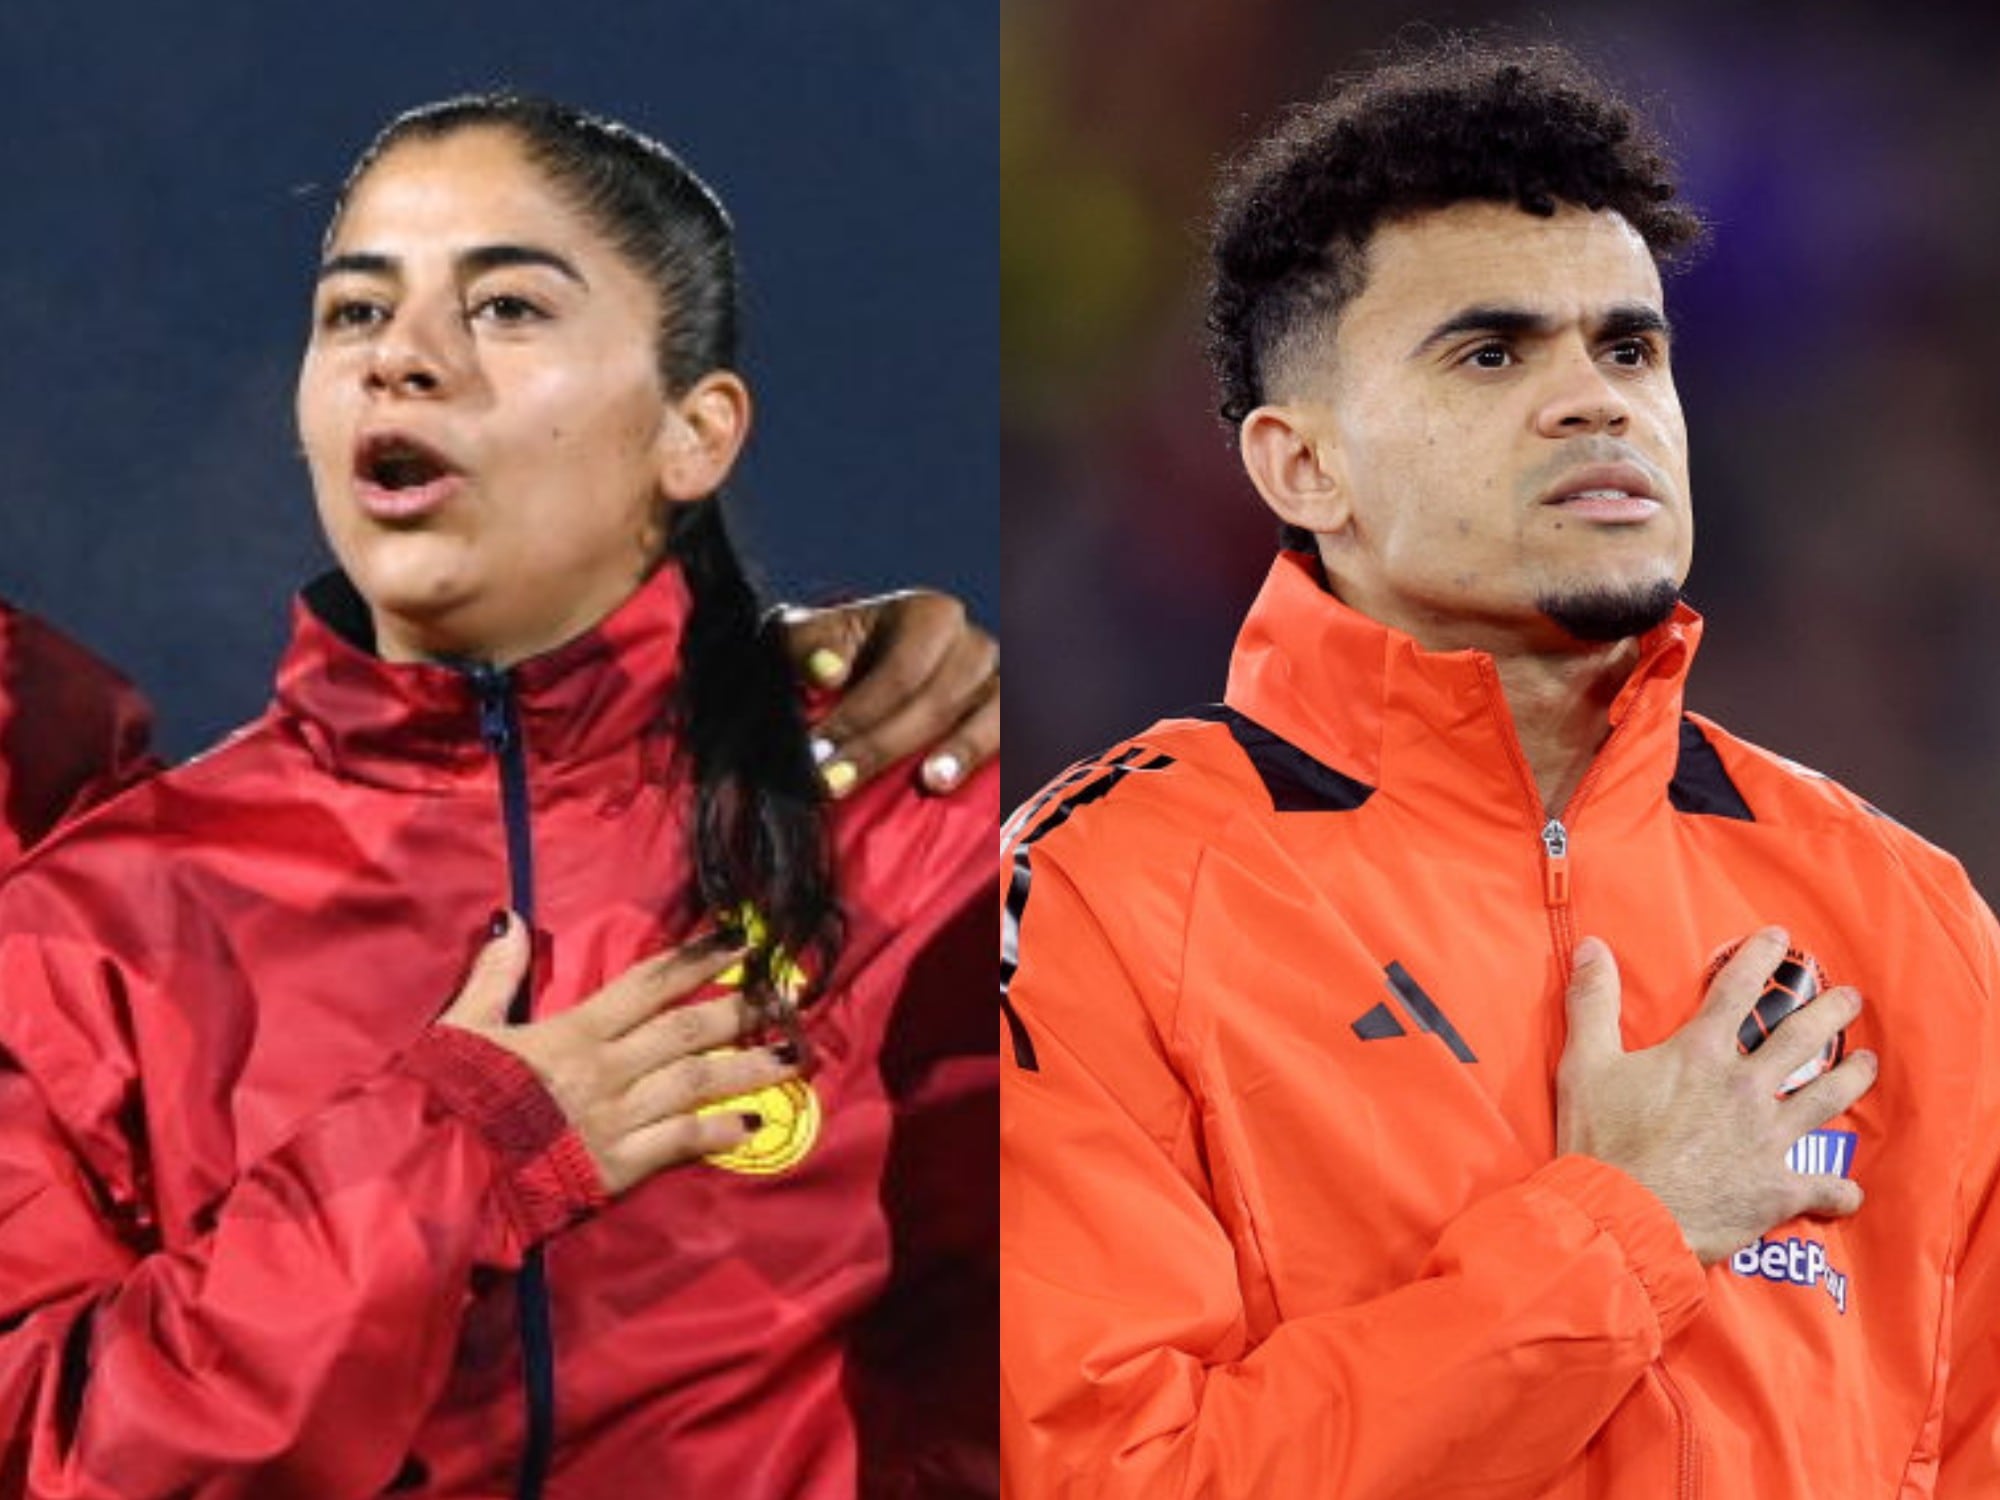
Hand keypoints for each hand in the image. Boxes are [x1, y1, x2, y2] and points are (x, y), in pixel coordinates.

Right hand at [439, 917, 800, 1194]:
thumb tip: (514, 920)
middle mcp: (604, 1069)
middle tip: (786, 995)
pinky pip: (680, 1143)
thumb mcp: (463, 1027)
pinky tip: (754, 1123)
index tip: (738, 940)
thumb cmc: (446, 1100)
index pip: (648, 985)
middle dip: (740, 1009)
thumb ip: (495, 975)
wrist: (433, 1176)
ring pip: (696, 1083)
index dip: (696, 959)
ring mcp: (615, 1119)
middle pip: (686, 1030)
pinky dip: (720, 1132)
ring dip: (748, 1067)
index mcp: (571, 1032)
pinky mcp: (617, 1167)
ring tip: (792, 1055)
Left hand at [772, 590, 998, 796]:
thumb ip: (807, 647)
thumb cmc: (837, 656)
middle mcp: (972, 642)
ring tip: (930, 781)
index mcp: (928, 614)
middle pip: (936, 700)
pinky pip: (1019, 734)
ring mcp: (1000, 681)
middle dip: (881, 746)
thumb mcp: (810, 639)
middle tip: (832, 783)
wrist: (870, 668)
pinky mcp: (1014, 716)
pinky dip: (1002, 756)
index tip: (816, 755)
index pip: (898, 672)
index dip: (857, 716)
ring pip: (988, 715)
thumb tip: (827, 672)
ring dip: (960, 750)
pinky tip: (978, 781)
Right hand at [1555, 926, 1878, 1264]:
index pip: (1736, 990)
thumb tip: (1591, 946)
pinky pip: (1822, 1188)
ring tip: (1869, 1064)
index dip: (1759, 958)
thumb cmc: (1602, 1142)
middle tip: (1849, 998)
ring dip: (1853, 1078)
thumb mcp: (1585, 1064)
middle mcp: (1745, 1088)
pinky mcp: (1777, 1189)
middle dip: (1830, 1012)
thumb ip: (1592, 1002)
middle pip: (1801, 1039)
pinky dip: (1838, 1190)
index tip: (1778, 938)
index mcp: (1701, 1053)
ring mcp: (1768, 1139)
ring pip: (1827, 1099)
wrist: (1624, 1217)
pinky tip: (1847, 1190)